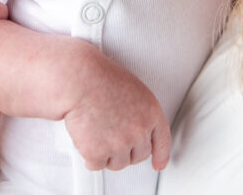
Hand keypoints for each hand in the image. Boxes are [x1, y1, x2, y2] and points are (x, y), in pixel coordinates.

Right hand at [64, 50, 170, 172]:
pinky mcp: (98, 153)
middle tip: (113, 135)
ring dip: (108, 153)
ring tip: (98, 130)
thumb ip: (140, 113)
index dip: (160, 155)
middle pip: (138, 156)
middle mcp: (138, 131)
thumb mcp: (133, 90)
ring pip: (117, 164)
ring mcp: (119, 144)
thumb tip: (139, 132)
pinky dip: (90, 156)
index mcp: (151, 113)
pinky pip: (96, 165)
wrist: (80, 80)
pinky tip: (86, 137)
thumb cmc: (102, 78)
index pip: (162, 141)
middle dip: (127, 150)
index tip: (158, 163)